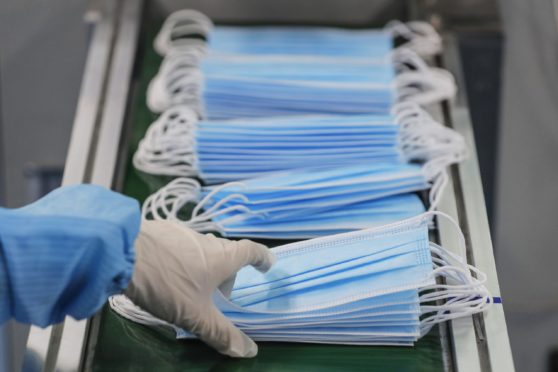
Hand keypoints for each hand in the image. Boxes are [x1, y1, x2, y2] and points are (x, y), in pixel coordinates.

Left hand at [124, 220, 274, 357]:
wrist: (121, 254)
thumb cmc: (166, 284)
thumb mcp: (195, 316)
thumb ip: (221, 334)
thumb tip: (248, 351)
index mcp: (222, 257)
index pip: (251, 251)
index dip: (262, 258)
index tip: (266, 266)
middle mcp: (206, 241)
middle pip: (226, 255)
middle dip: (226, 274)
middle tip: (216, 297)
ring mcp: (183, 233)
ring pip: (202, 251)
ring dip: (203, 268)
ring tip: (187, 289)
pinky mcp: (161, 232)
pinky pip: (181, 247)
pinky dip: (182, 261)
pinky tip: (164, 276)